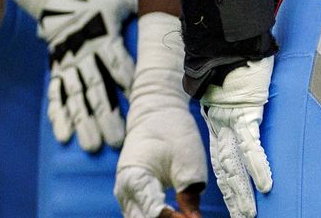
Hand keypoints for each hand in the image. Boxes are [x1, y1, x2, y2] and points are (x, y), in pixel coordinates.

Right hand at [5, 0, 134, 150]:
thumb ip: (142, 14)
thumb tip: (172, 22)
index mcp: (102, 36)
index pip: (117, 63)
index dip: (127, 84)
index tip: (137, 105)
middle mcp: (84, 53)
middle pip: (96, 88)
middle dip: (106, 115)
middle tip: (116, 140)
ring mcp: (68, 63)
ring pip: (77, 97)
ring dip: (83, 122)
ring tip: (91, 145)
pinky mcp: (56, 69)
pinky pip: (56, 94)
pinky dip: (58, 115)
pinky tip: (64, 135)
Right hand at [115, 13, 207, 217]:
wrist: (156, 112)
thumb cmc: (173, 132)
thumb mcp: (188, 162)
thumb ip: (189, 195)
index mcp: (135, 178)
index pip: (155, 213)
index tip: (196, 217)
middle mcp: (124, 190)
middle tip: (191, 216)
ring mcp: (125, 193)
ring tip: (184, 213)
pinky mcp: (131, 194)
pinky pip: (140, 213)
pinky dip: (156, 216)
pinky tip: (176, 213)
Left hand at [200, 57, 273, 217]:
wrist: (229, 37)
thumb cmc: (238, 58)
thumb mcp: (236, 87)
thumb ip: (240, 103)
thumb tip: (251, 108)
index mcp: (219, 119)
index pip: (222, 157)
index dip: (227, 181)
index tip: (233, 202)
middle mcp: (222, 123)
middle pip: (226, 166)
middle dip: (234, 195)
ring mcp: (232, 118)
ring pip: (235, 162)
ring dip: (244, 190)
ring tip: (249, 214)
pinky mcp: (246, 110)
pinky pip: (252, 143)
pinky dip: (258, 165)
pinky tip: (265, 184)